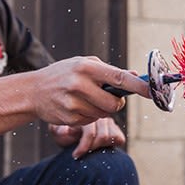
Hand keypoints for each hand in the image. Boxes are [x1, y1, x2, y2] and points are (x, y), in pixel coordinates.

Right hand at [32, 56, 149, 126]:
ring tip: (87, 99)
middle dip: (117, 102)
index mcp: (86, 67)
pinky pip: (91, 121)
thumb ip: (109, 70)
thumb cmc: (64, 74)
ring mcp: (73, 103)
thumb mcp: (83, 64)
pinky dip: (90, 116)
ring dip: (102, 109)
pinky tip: (77, 107)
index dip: (138, 86)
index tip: (152, 91)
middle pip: (115, 103)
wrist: (32, 91)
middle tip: (110, 97)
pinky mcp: (69, 118)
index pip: (119, 78)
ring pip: (104, 114)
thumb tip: (135, 74)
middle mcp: (79, 84)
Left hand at [48, 117, 125, 158]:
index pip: (90, 131)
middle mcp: (98, 114)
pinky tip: (100, 148)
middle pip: (103, 136)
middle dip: (91, 148)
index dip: (84, 146)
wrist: (70, 138)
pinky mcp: (117, 130)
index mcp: (84, 112)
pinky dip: (111, 145)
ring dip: (99, 147)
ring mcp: (109, 122)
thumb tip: (69, 130)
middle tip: (81, 153)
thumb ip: (59, 131)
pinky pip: (119, 138)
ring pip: (110, 137)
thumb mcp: (57, 132)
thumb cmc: (63, 134)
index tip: (75, 155)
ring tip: (89, 150)